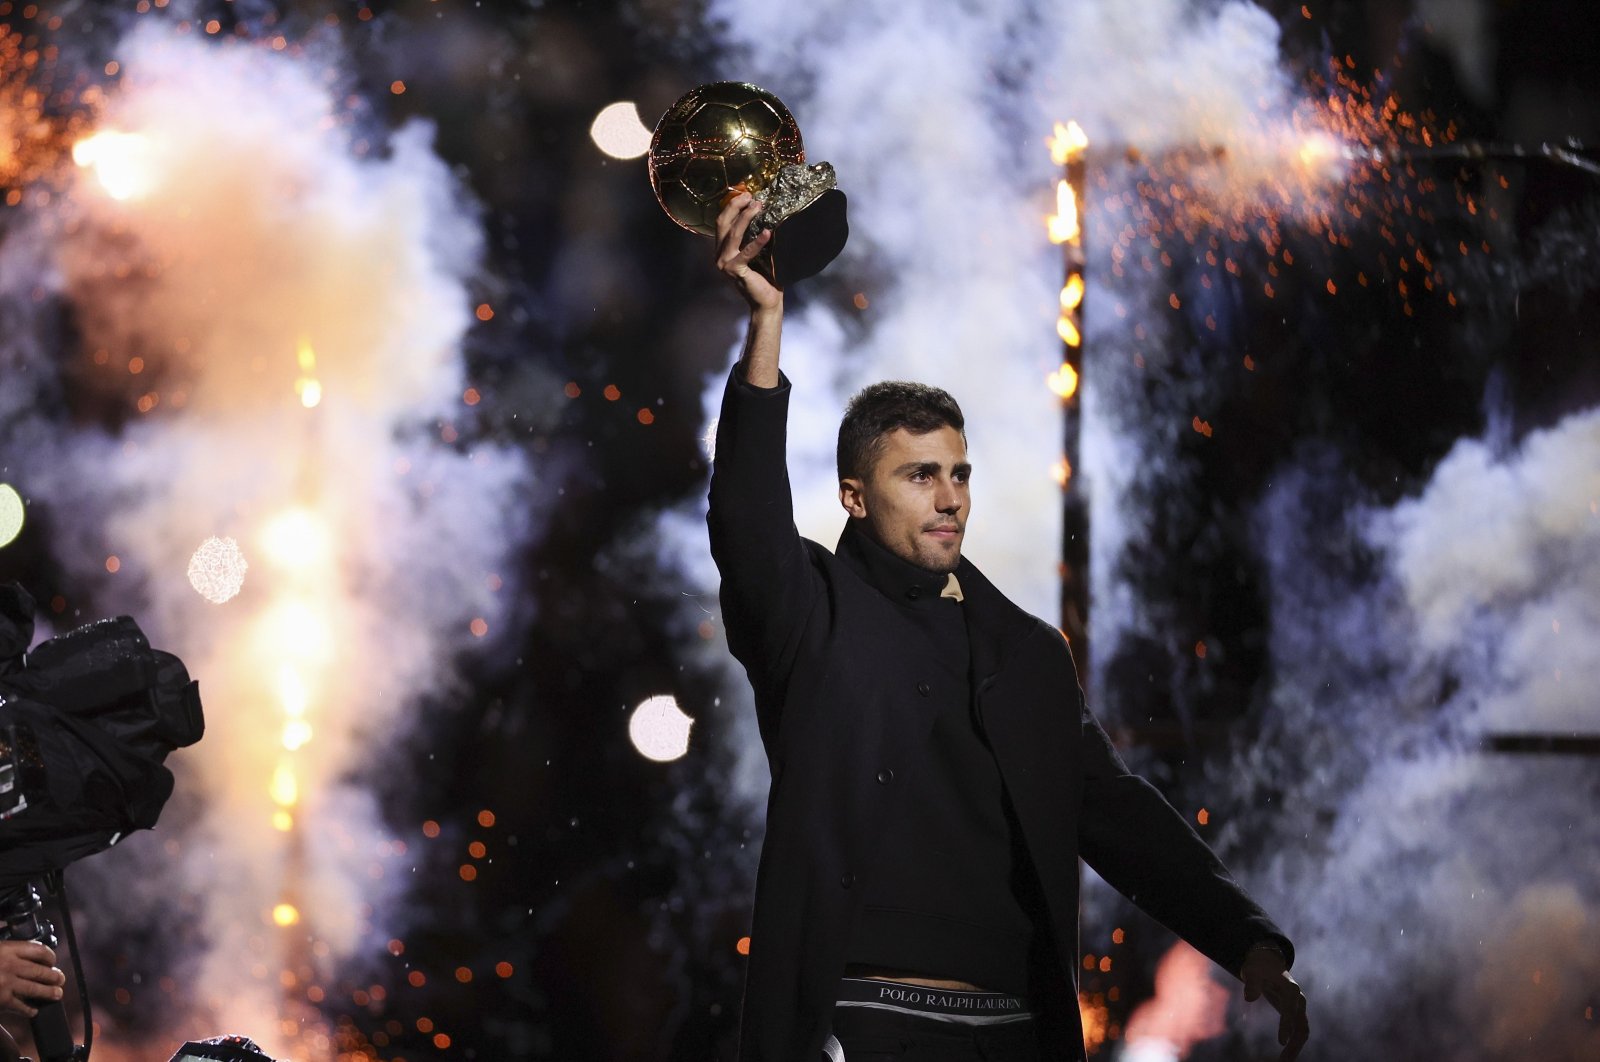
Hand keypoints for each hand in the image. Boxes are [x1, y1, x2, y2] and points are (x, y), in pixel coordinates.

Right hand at [0, 940, 65, 1017]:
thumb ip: (7, 948)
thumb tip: (23, 949)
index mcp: (8, 949)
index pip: (39, 951)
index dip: (49, 956)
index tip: (52, 961)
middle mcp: (11, 965)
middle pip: (42, 971)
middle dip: (55, 976)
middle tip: (60, 979)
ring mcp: (7, 984)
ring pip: (37, 989)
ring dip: (50, 992)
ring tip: (56, 994)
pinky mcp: (1, 1001)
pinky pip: (21, 1006)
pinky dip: (29, 1009)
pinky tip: (33, 1010)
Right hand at [714, 192, 781, 312]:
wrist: (766, 301)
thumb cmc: (765, 276)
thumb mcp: (757, 252)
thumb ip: (753, 235)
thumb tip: (762, 211)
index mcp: (722, 249)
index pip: (722, 221)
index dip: (732, 205)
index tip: (747, 193)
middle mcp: (719, 255)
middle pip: (722, 223)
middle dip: (735, 206)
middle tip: (751, 196)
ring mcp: (724, 263)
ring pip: (732, 234)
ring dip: (746, 217)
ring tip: (759, 206)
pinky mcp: (735, 270)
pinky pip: (746, 252)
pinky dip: (757, 242)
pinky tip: (767, 232)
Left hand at [1240, 945, 1307, 1060]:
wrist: (1267, 962)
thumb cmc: (1258, 966)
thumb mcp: (1252, 970)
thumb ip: (1251, 982)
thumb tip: (1249, 998)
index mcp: (1291, 988)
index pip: (1290, 1009)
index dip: (1286, 1025)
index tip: (1281, 1042)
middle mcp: (1299, 999)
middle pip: (1301, 1025)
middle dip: (1294, 1044)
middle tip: (1283, 1060)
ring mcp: (1299, 1007)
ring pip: (1302, 1032)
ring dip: (1295, 1048)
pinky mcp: (1295, 1013)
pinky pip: (1297, 1032)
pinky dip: (1293, 1044)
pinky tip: (1285, 1055)